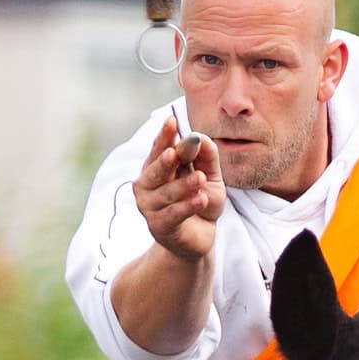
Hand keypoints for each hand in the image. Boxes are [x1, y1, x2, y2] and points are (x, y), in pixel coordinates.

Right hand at [133, 118, 226, 261]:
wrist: (198, 239)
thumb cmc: (199, 202)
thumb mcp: (210, 177)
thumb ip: (207, 158)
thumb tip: (200, 136)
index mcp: (158, 167)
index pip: (160, 148)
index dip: (164, 135)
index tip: (171, 120)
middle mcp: (148, 185)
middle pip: (156, 169)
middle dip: (166, 160)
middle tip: (176, 151)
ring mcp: (150, 206)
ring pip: (166, 192)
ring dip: (183, 185)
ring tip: (201, 179)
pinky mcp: (159, 226)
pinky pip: (173, 214)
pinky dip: (187, 206)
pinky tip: (201, 199)